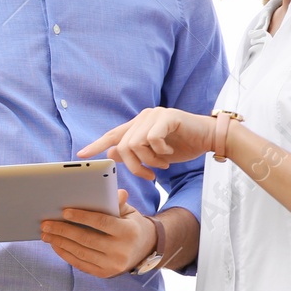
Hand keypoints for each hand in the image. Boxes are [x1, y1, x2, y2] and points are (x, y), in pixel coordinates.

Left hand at [41, 188, 154, 276]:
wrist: (145, 249)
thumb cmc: (131, 225)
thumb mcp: (129, 212)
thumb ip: (118, 203)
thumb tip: (116, 192)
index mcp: (128, 232)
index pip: (102, 223)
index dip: (82, 217)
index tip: (64, 212)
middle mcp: (121, 251)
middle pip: (86, 239)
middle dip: (63, 230)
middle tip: (46, 223)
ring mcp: (112, 265)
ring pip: (81, 253)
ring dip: (60, 243)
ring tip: (46, 234)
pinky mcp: (105, 274)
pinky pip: (81, 264)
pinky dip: (65, 254)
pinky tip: (55, 245)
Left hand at [76, 107, 214, 180]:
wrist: (209, 138)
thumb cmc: (182, 146)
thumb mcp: (155, 155)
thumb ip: (134, 153)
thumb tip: (111, 153)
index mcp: (138, 125)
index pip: (112, 135)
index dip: (96, 145)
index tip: (81, 154)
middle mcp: (143, 117)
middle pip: (123, 146)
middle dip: (134, 166)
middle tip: (150, 176)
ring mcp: (154, 114)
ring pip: (136, 144)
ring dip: (149, 161)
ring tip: (162, 164)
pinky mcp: (167, 116)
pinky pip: (152, 139)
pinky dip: (160, 152)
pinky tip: (170, 154)